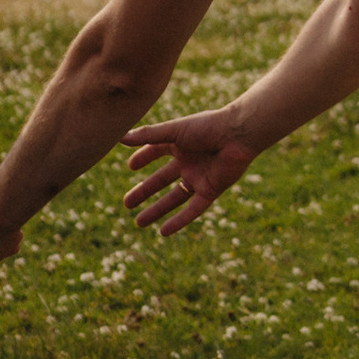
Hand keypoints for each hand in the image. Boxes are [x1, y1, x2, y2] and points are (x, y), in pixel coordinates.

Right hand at [124, 108, 259, 236]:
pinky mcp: (211, 190)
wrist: (238, 135)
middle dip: (145, 191)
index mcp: (181, 143)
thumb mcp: (174, 131)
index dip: (144, 158)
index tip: (131, 167)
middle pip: (163, 180)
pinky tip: (163, 232)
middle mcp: (189, 161)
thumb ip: (148, 135)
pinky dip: (179, 221)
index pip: (157, 151)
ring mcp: (200, 177)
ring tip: (139, 223)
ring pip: (174, 198)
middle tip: (127, 203)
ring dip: (157, 210)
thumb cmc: (208, 126)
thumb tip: (120, 138)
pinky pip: (193, 210)